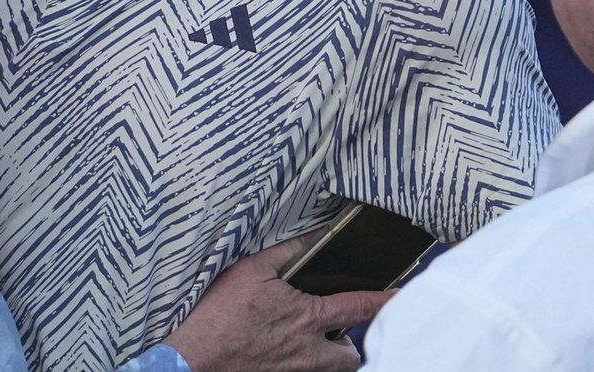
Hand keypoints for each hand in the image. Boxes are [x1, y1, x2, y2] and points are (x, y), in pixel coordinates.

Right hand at [161, 234, 394, 371]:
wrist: (191, 360)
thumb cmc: (218, 315)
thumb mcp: (251, 270)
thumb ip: (288, 252)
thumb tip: (314, 236)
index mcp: (307, 318)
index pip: (360, 307)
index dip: (385, 300)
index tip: (402, 295)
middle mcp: (309, 351)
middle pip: (352, 355)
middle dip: (350, 343)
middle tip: (335, 329)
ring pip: (333, 369)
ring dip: (330, 357)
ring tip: (311, 342)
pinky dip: (306, 365)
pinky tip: (285, 353)